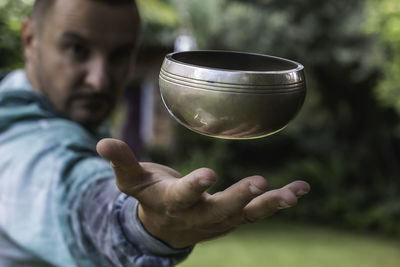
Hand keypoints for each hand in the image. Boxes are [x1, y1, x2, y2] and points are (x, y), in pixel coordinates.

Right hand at [97, 138, 309, 248]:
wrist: (164, 229)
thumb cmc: (149, 198)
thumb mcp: (132, 182)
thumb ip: (122, 162)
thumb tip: (102, 142)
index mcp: (172, 204)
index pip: (183, 197)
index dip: (194, 187)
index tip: (209, 174)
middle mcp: (198, 216)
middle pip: (219, 210)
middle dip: (238, 199)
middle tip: (258, 184)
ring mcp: (219, 220)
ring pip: (245, 215)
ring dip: (269, 205)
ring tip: (293, 194)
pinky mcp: (234, 219)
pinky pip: (258, 212)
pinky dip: (279, 201)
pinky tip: (301, 189)